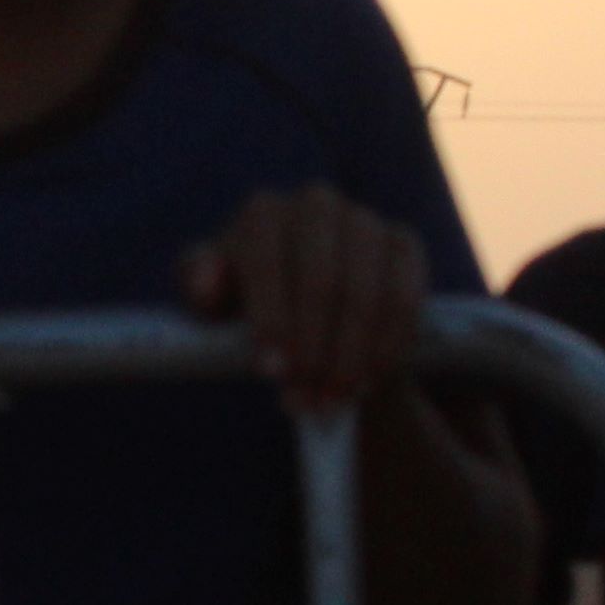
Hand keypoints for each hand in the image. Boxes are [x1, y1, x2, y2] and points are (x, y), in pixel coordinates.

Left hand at [180, 185, 426, 413]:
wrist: (302, 303)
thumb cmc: (244, 300)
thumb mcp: (212, 299)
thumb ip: (198, 288)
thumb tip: (205, 287)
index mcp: (263, 213)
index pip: (268, 263)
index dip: (271, 320)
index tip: (270, 371)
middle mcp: (317, 204)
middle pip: (323, 281)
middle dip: (313, 349)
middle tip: (303, 398)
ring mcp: (366, 221)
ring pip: (368, 295)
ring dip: (350, 357)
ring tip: (331, 400)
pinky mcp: (404, 245)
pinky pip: (405, 299)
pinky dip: (387, 347)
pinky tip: (367, 382)